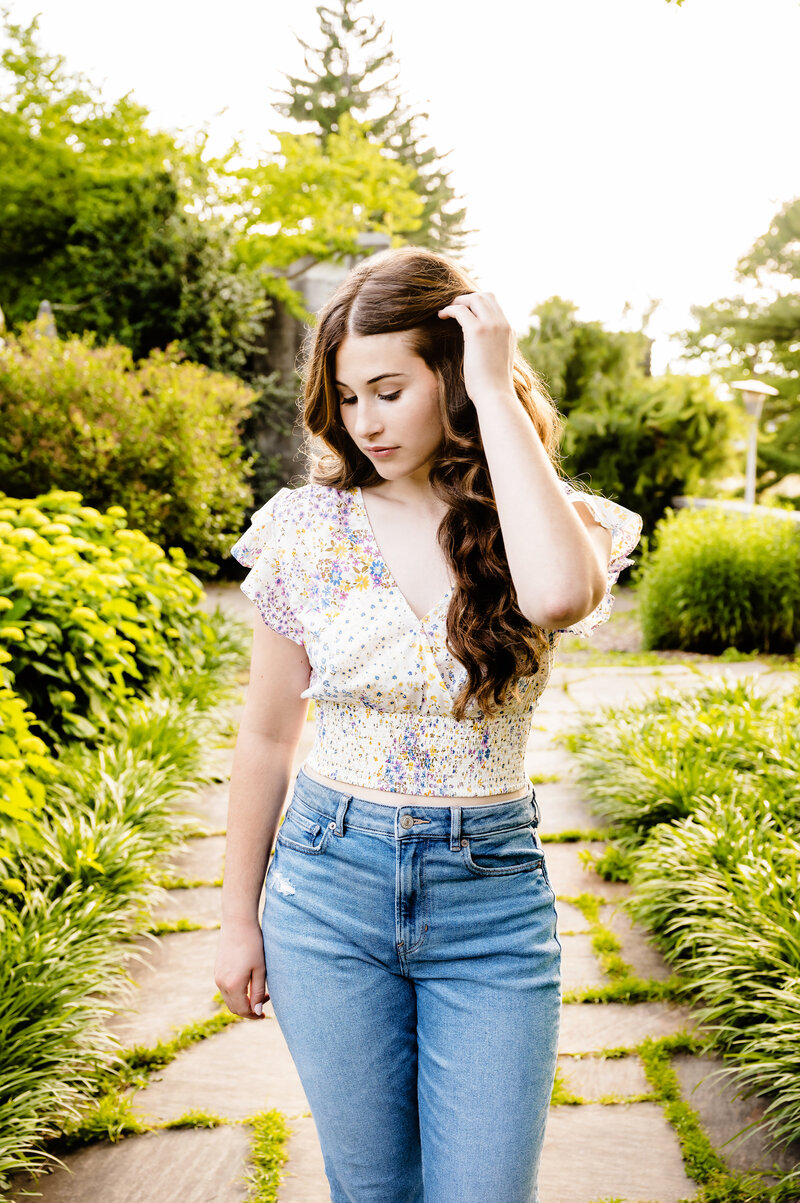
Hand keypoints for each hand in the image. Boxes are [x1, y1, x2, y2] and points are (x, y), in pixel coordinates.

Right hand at [214, 920, 267, 1018]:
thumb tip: (256, 1012)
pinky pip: (226, 989)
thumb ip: (258, 992)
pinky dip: (237, 992)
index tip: (265, 1014)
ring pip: (229, 999)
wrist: (238, 922)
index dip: (254, 1015)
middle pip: (234, 1007)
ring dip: (243, 1001)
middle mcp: (221, 984)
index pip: (243, 1010)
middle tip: (264, 1002)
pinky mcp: (217, 970)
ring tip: (260, 992)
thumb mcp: (260, 969)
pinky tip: (249, 982)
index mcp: (233, 985)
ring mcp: (217, 976)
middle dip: (249, 1010)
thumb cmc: (253, 944)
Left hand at [437, 291, 515, 406]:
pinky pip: (460, 310)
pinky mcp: (477, 331)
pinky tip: (441, 316)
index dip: (478, 304)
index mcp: (509, 331)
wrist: (495, 395)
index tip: (465, 311)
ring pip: (474, 298)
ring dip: (458, 301)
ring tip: (446, 311)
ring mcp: (491, 325)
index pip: (495, 306)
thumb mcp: (497, 362)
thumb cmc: (493, 386)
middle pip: (486, 296)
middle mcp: (503, 324)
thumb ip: (493, 349)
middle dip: (468, 298)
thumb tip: (482, 349)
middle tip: (454, 307)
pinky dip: (449, 309)